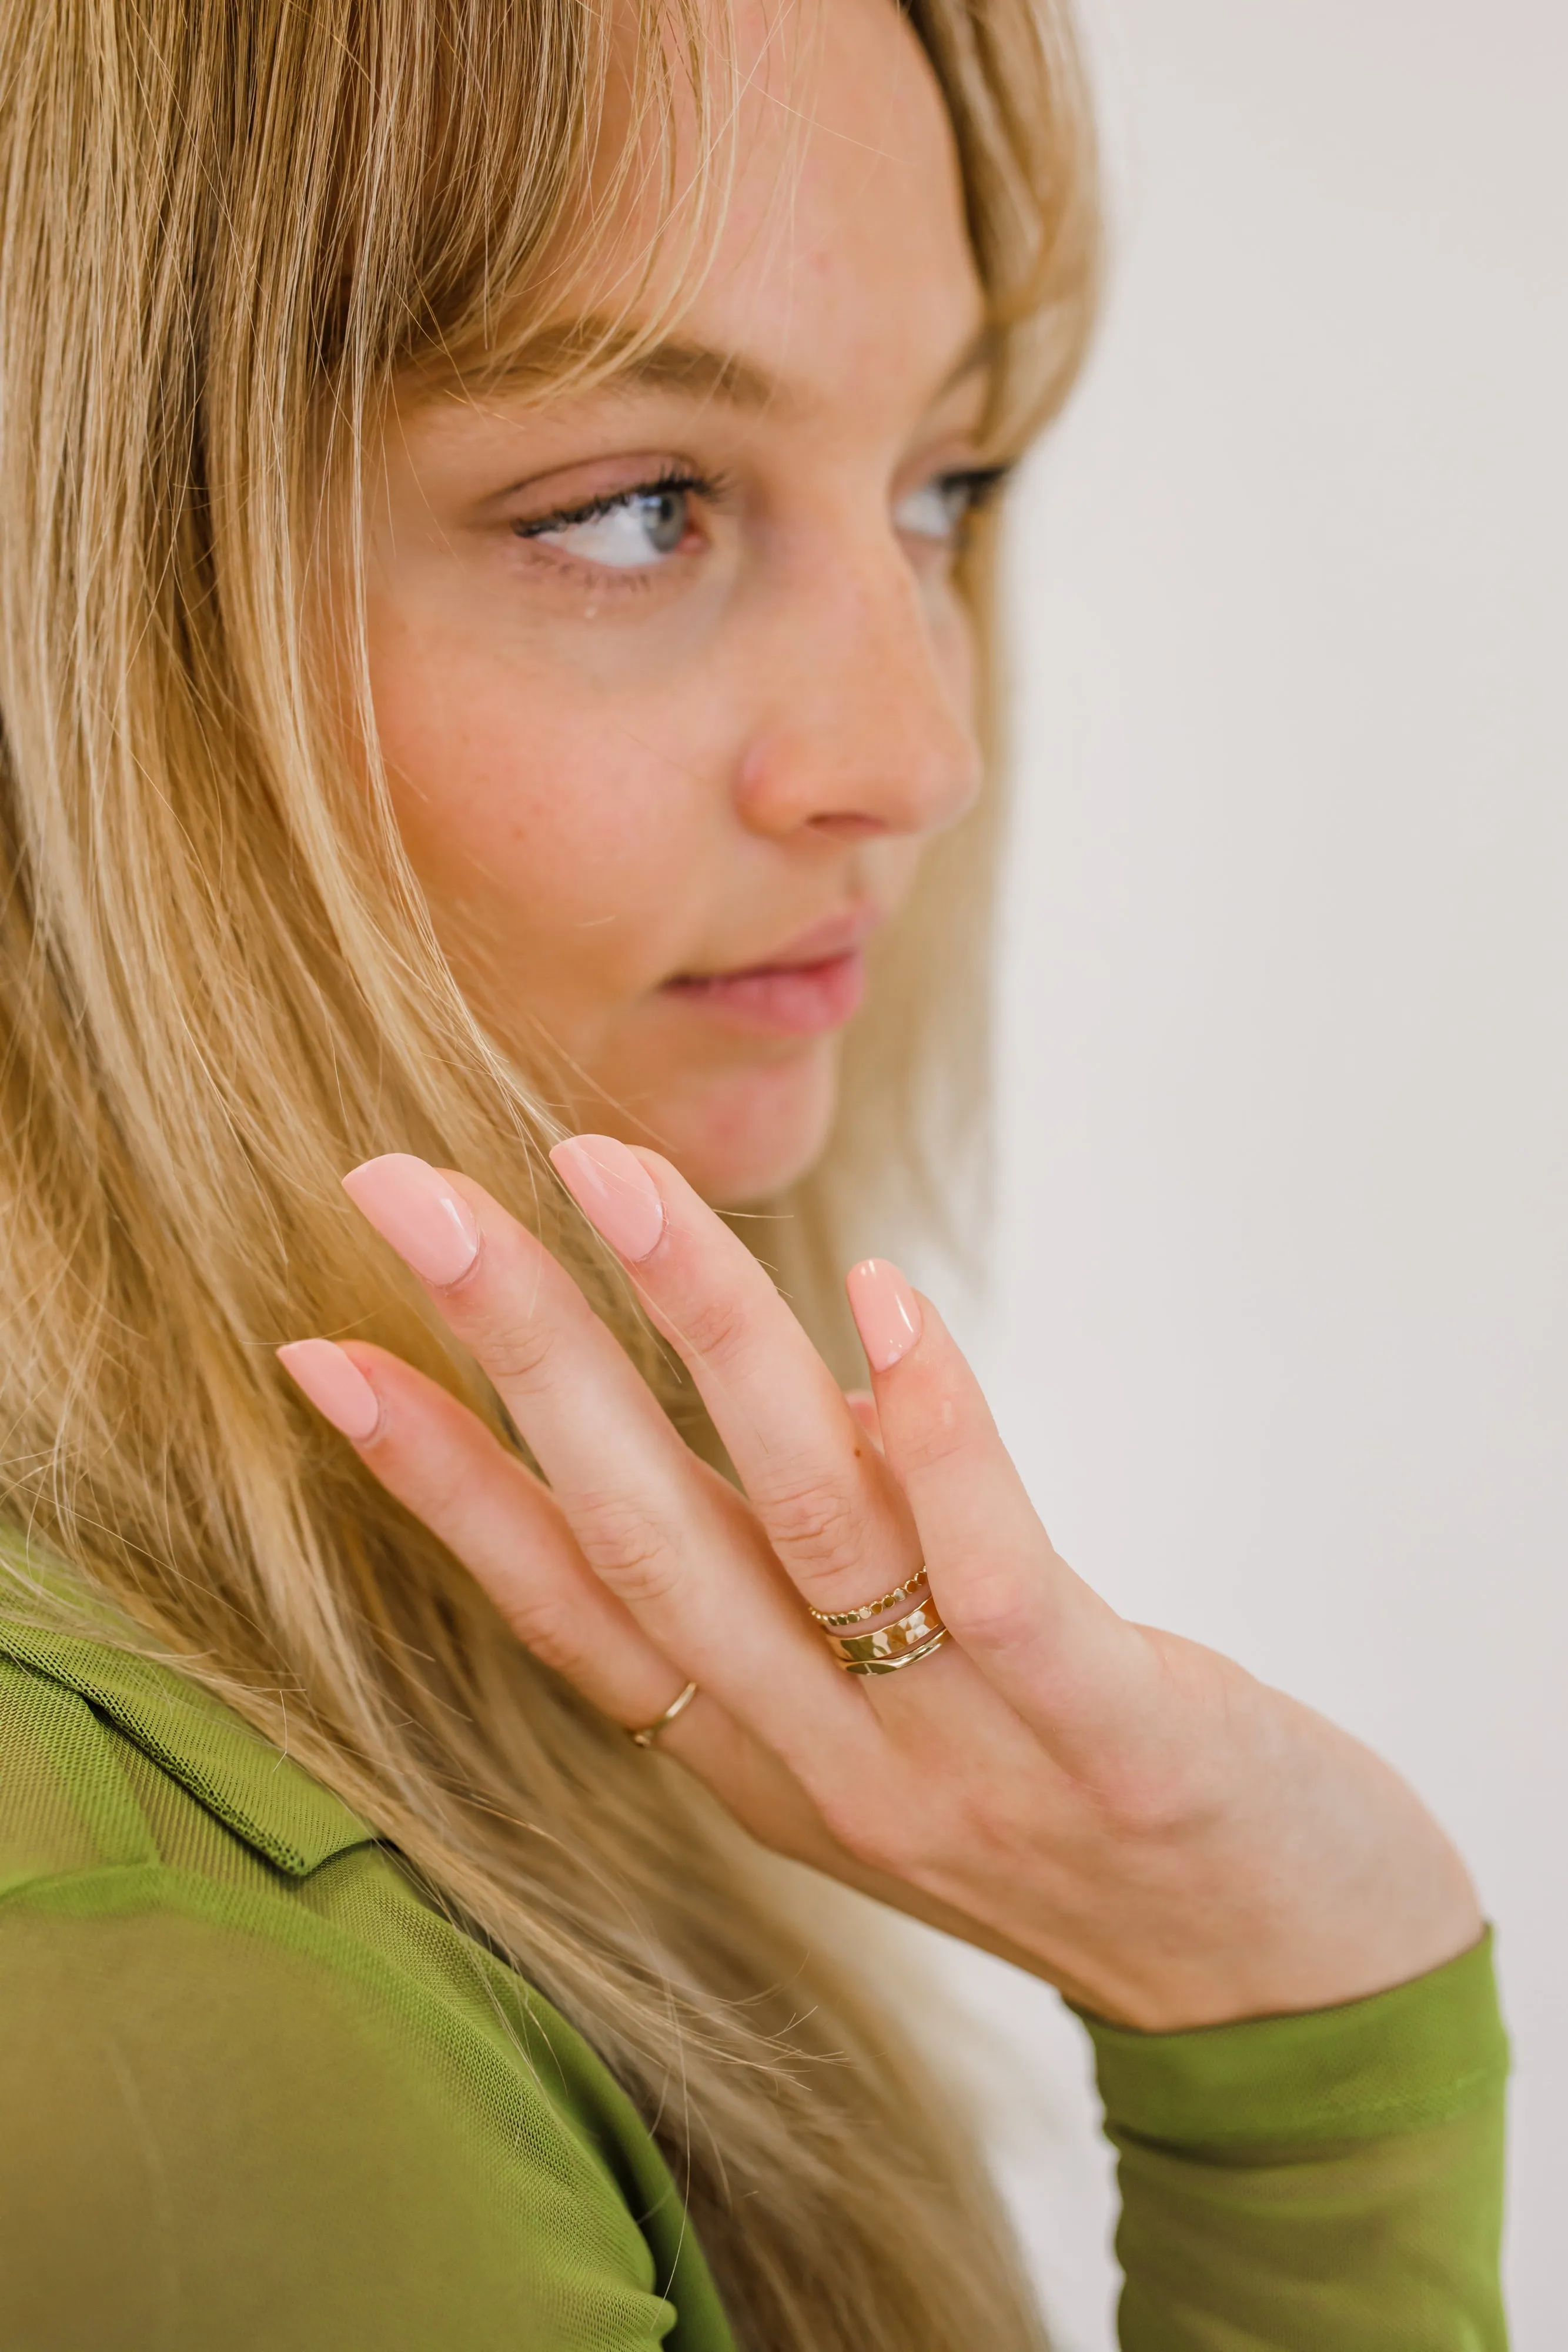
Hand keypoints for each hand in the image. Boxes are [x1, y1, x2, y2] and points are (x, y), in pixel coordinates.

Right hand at [280, 1137, 1480, 2030]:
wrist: (1281, 1983)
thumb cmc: (1066, 1806)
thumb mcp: (886, 1714)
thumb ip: (804, 1570)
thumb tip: (767, 1367)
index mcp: (747, 1749)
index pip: (560, 1600)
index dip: (431, 1477)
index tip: (317, 1343)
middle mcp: (817, 1760)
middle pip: (636, 1535)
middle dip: (515, 1350)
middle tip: (405, 1191)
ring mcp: (956, 1756)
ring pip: (795, 1525)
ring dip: (697, 1337)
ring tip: (609, 1178)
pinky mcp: (1111, 1737)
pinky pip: (997, 1579)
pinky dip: (934, 1439)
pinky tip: (882, 1302)